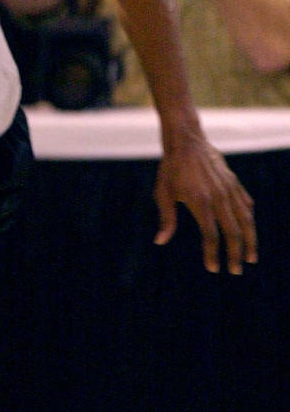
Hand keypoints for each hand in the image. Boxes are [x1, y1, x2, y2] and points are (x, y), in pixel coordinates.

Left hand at [153, 136, 257, 273]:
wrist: (186, 140)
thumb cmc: (170, 169)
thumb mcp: (163, 193)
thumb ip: (166, 219)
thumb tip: (160, 241)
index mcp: (201, 202)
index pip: (211, 236)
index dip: (213, 254)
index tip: (213, 269)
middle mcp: (219, 197)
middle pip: (233, 232)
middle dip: (236, 254)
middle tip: (236, 271)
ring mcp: (230, 189)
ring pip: (246, 220)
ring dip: (250, 240)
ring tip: (251, 257)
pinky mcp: (234, 182)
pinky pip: (245, 204)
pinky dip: (248, 218)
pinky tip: (248, 228)